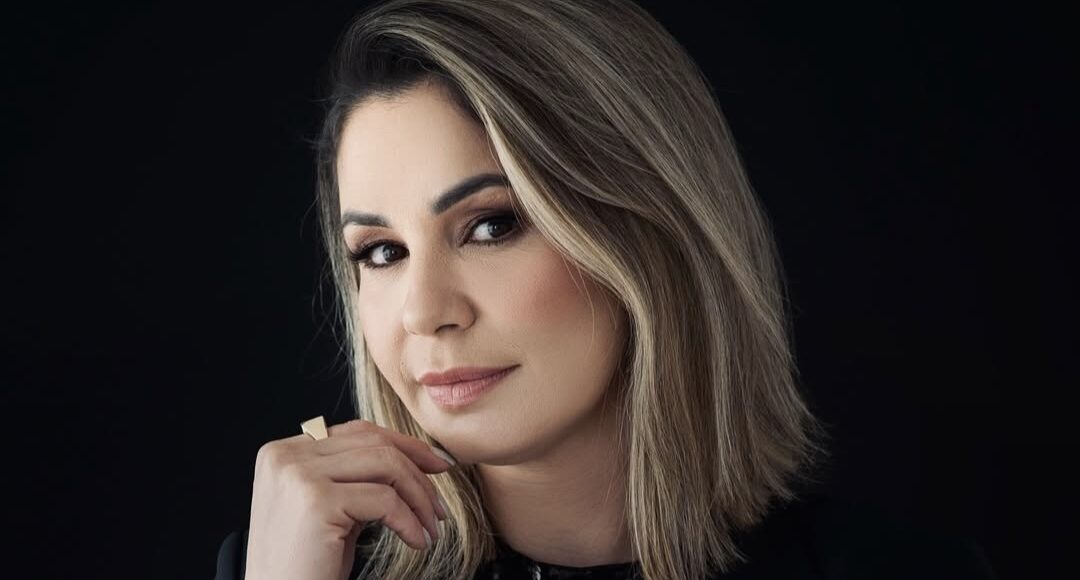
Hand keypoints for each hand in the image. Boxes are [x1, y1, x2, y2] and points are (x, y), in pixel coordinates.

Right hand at [243, 419, 454, 579]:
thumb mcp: (330, 508)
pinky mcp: (316, 501)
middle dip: (419, 470)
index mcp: (284, 452)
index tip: (436, 465)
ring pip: (386, 465)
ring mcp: (299, 475)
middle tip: (440, 503)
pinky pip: (385, 501)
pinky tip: (417, 541)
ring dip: (420, 497)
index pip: (357, 432)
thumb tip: (413, 458)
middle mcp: (286, 456)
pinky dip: (410, 522)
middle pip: (374, 443)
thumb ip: (355, 478)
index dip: (404, 445)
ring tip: (432, 526)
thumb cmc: (306, 566)